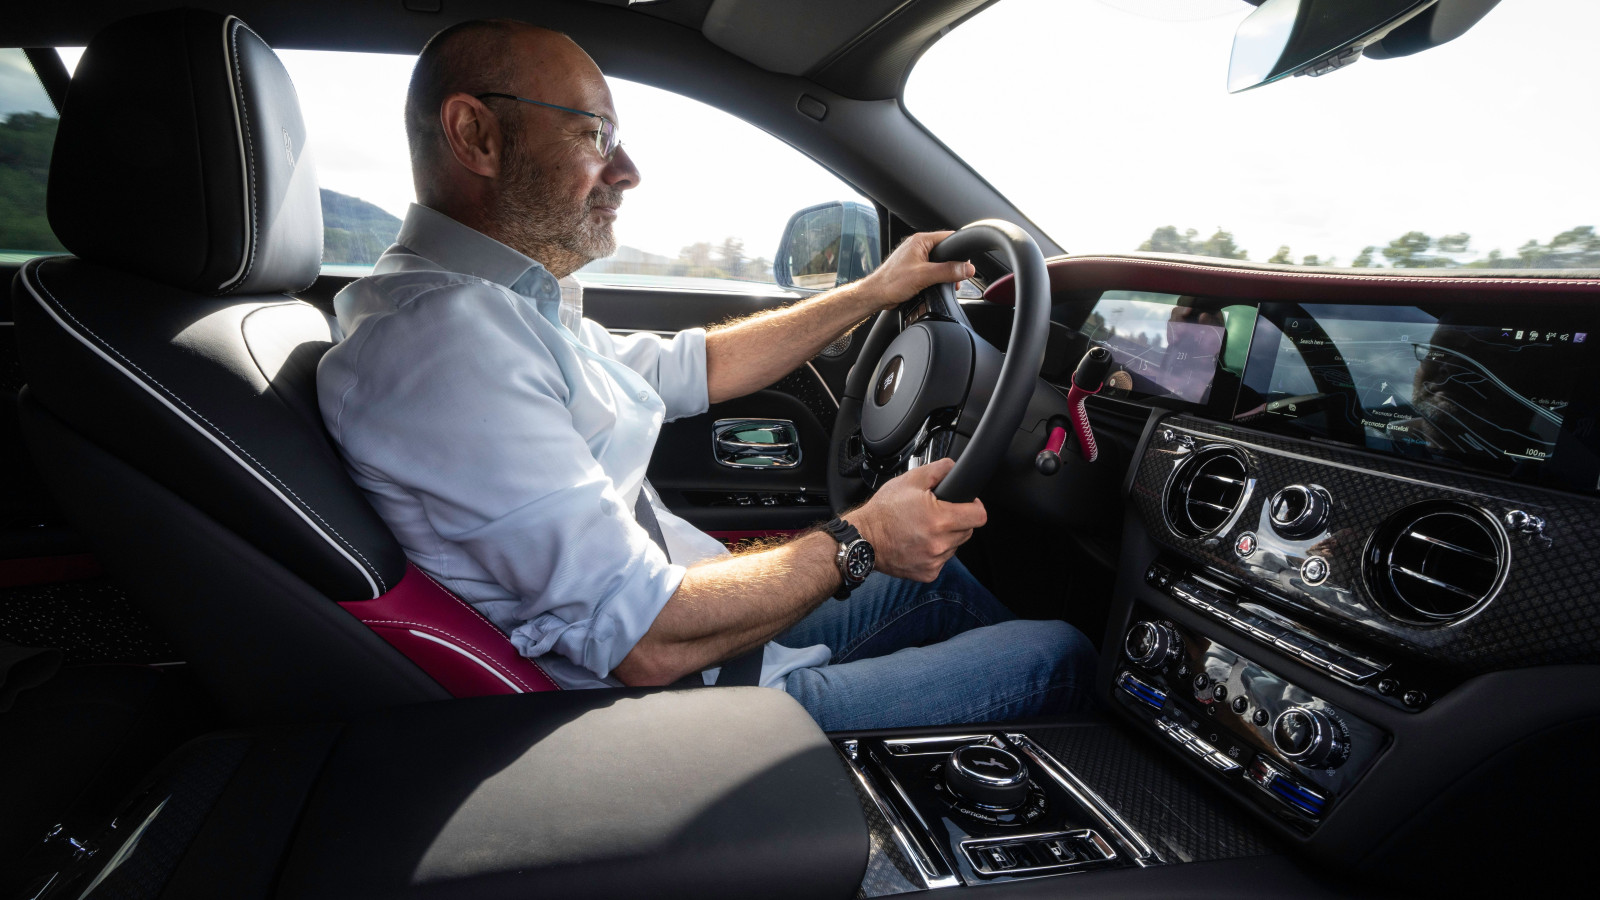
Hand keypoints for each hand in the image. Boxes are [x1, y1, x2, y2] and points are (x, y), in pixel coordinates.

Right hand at [849, 457, 986, 581]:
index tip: (967, 504)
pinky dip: (934, 552)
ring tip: (924, 528)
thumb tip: (954, 468)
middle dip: (958, 520)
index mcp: (940, 519)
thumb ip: (939, 470)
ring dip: (946, 537)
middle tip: (938, 513)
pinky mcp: (928, 573)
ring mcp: (934, 561)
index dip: (974, 506)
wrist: (863, 538)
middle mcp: (940, 543)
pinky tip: (919, 542)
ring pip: (955, 546)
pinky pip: (941, 560)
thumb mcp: (910, 480)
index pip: (979, 516)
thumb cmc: (884, 511)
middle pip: (968, 531)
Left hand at [859, 231, 975, 311]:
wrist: (876, 295)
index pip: (949, 237)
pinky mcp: (914, 269)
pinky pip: (932, 270)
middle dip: (954, 265)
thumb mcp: (924, 276)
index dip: (960, 249)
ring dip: (945, 273)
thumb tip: (967, 268)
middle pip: (946, 251)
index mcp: (920, 241)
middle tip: (957, 277)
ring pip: (939, 262)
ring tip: (947, 283)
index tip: (967, 262)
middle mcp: (918, 247)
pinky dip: (937, 278)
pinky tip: (937, 286)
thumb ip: (947, 271)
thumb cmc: (891, 282)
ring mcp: (916, 258)